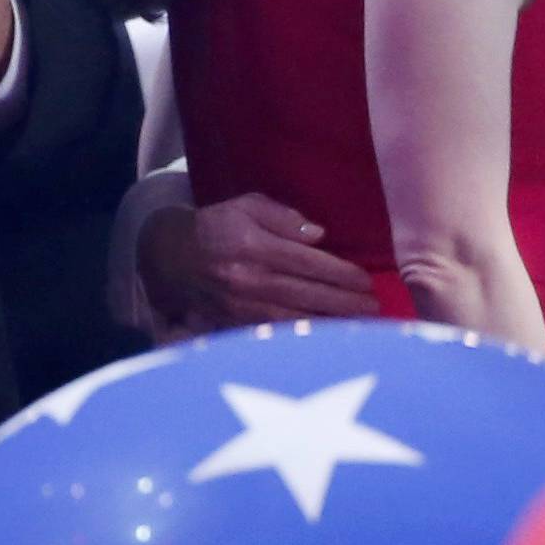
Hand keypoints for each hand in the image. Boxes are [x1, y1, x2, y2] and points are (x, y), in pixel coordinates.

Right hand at [137, 194, 381, 331]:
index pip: (308, 262)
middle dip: (344, 303)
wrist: (170, 258)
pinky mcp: (233, 326)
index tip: (366, 281)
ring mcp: (240, 307)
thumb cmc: (218, 227)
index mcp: (254, 246)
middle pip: (306, 295)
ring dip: (330, 325)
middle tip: (373, 307)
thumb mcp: (247, 206)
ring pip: (294, 319)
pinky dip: (302, 337)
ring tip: (360, 326)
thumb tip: (319, 235)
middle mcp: (248, 279)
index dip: (341, 273)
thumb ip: (284, 217)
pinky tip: (327, 338)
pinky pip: (275, 334)